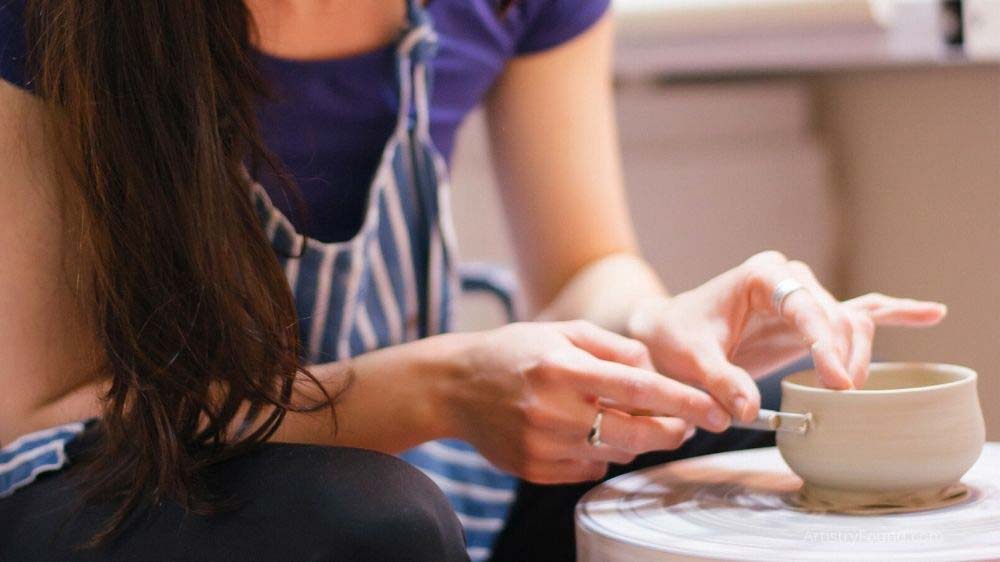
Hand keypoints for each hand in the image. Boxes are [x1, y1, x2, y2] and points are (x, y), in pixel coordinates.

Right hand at [444, 321, 731, 483]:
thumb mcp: (564, 332)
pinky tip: (582, 433)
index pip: (640, 390)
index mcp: (565, 368)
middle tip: (684, 424)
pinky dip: (598, 454)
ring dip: (633, 441)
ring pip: (615, 454)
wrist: (455, 386)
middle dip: (671, 431)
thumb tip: (655, 373)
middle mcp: (554, 409)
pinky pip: (588, 469)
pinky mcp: (534, 469)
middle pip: (636, 434)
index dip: (685, 402)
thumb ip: (614, 348)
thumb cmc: (515, 352)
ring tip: (620, 418)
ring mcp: (543, 444)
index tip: (717, 412)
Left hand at [626, 252, 946, 422]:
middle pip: (837, 316)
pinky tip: (931, 313)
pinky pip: (859, 312)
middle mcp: (790, 279)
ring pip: (851, 321)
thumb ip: (719, 381)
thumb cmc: (676, 338)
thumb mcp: (690, 359)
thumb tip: (749, 411)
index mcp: (762, 276)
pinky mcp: (809, 318)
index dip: (825, 345)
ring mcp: (803, 296)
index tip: (837, 382)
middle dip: (844, 356)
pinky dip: (895, 312)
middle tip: (841, 396)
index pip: (806, 309)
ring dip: (857, 354)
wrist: (669, 332)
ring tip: (851, 386)